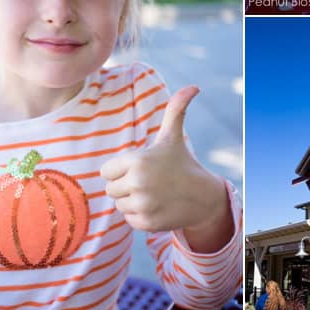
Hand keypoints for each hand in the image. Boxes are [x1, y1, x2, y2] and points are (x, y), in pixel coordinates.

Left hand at [100, 87, 231, 243]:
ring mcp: (143, 205)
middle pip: (110, 189)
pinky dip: (139, 216)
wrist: (203, 197)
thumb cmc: (182, 163)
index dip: (121, 169)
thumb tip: (193, 86)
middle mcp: (138, 183)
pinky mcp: (146, 222)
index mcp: (137, 160)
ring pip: (119, 205)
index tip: (140, 168)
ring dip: (132, 201)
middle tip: (148, 181)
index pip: (106, 171)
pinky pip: (128, 219)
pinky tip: (156, 207)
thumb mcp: (173, 136)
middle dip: (125, 186)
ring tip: (152, 194)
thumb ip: (175, 109)